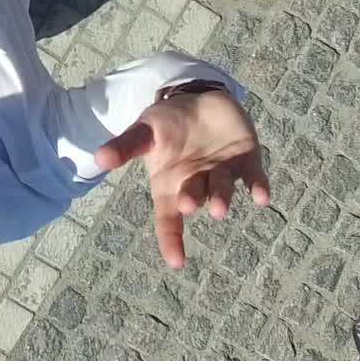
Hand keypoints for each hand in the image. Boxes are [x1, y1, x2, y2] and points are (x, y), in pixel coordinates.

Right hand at [94, 90, 269, 269]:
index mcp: (171, 183)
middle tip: (189, 205)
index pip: (168, 217)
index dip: (171, 238)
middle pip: (195, 197)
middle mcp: (197, 182)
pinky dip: (257, 186)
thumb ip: (126, 146)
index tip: (176, 262)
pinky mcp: (246, 158)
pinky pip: (253, 176)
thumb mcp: (144, 130)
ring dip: (221, 198)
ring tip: (217, 208)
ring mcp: (223, 172)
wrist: (199, 98)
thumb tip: (98, 158)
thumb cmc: (168, 123)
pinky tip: (261, 197)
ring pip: (222, 188)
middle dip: (193, 201)